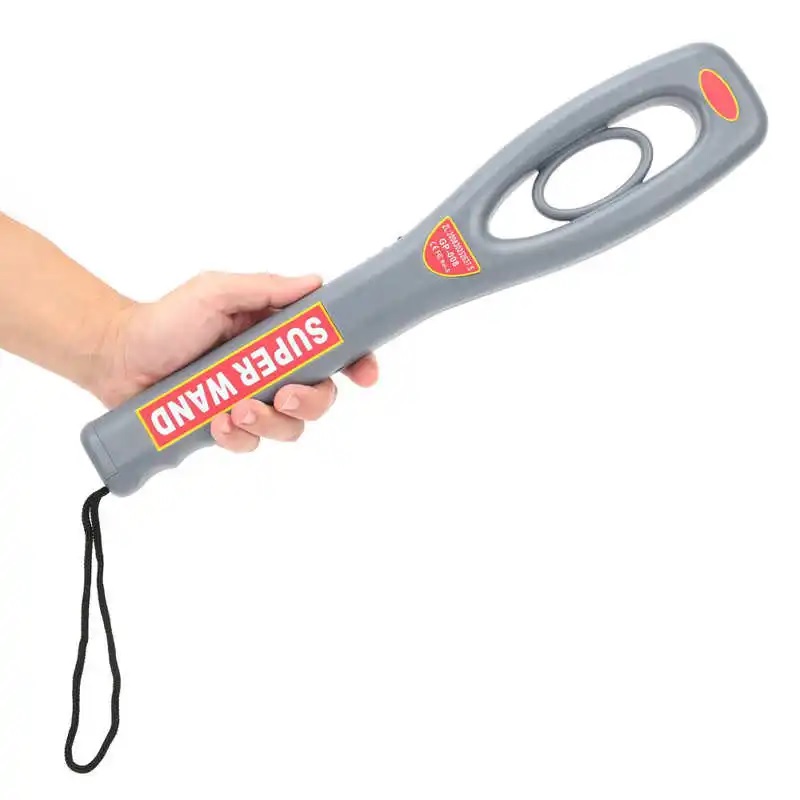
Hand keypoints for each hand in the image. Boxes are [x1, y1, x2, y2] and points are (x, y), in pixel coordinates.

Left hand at [96, 272, 377, 452]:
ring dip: (270, 421)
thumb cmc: (167, 319)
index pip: (333, 351)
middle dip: (312, 401)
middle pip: (321, 396)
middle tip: (285, 395)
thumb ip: (265, 289)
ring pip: (291, 427)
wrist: (117, 356)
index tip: (366, 375)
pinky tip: (214, 423)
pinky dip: (237, 437)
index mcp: (279, 336)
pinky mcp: (228, 428)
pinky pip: (251, 443)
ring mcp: (253, 402)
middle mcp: (274, 371)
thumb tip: (315, 282)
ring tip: (233, 409)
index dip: (358, 363)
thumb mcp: (216, 292)